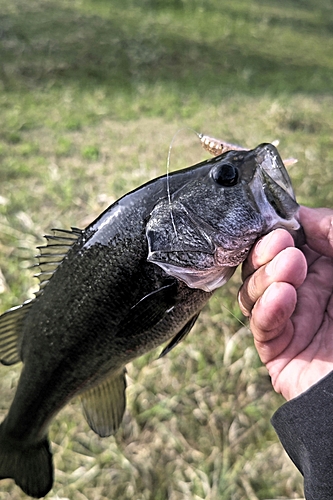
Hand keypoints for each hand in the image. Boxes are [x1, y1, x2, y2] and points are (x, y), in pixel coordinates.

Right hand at [238, 207, 332, 400]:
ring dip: (263, 276)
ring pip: (253, 293)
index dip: (277, 232)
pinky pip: (260, 326)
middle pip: (261, 266)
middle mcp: (307, 293)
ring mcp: (293, 321)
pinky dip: (265, 308)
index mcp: (328, 271)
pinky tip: (283, 296)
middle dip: (265, 252)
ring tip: (289, 270)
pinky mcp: (280, 352)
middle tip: (282, 246)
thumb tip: (300, 213)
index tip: (281, 225)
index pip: (285, 244)